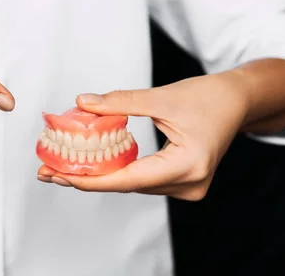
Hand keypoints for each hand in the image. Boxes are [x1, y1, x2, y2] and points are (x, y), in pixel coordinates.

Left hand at [37, 71, 249, 199]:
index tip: (60, 175)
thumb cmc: (207, 97)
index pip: (129, 179)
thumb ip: (120, 102)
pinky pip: (142, 179)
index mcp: (188, 165)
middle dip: (86, 178)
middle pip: (127, 185)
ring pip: (132, 184)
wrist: (236, 101)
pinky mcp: (182, 182)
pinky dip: (116, 172)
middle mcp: (189, 184)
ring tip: (60, 168)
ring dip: (98, 176)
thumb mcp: (161, 97)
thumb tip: (82, 103)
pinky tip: (90, 166)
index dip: (91, 180)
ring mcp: (187, 187)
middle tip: (47, 172)